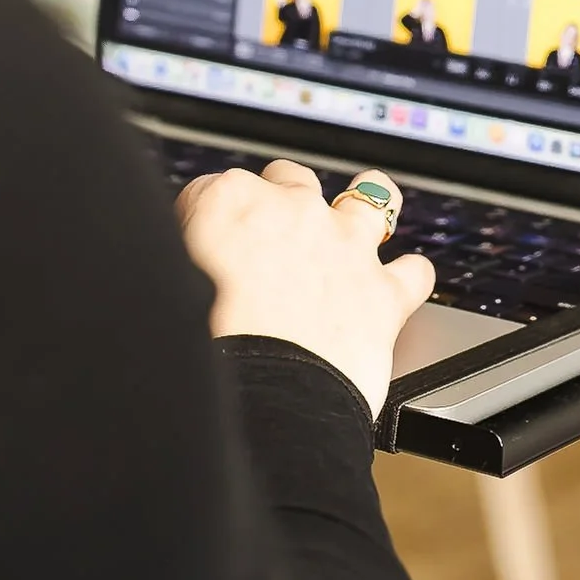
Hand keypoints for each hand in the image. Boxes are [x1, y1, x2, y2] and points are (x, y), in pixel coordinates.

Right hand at [175, 161, 435, 416]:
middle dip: (279, 198)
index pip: (213, 191)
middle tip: (268, 235)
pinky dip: (408, 277)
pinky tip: (398, 285)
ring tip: (355, 222)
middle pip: (288, 178)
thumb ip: (182, 260)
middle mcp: (293, 211)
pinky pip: (413, 271)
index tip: (205, 248)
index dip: (208, 222)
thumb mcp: (166, 288)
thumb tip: (186, 262)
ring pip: (368, 196)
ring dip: (362, 207)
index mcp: (228, 203)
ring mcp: (345, 246)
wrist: (265, 401)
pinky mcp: (384, 292)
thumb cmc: (203, 354)